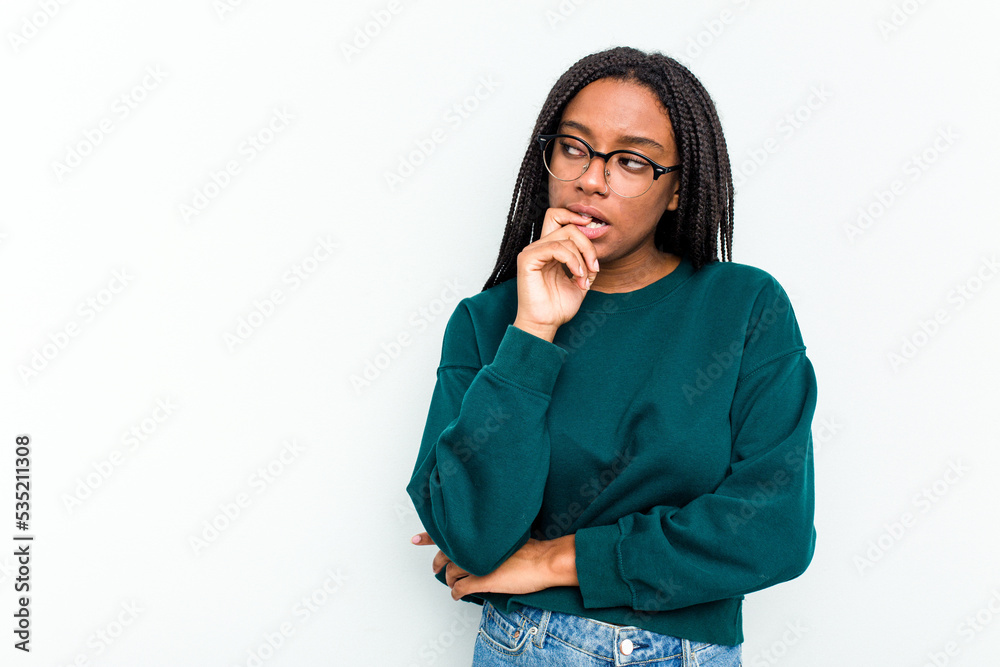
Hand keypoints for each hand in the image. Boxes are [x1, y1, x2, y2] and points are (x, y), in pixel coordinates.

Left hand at [411, 531, 574, 600]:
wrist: (544, 561)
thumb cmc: (533, 549)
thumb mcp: (508, 536)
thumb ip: (491, 540)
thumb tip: (481, 545)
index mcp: (481, 534)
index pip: (449, 532)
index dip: (429, 535)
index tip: (415, 539)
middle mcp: (475, 547)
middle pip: (445, 554)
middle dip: (438, 562)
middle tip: (435, 568)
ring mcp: (477, 564)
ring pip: (452, 572)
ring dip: (450, 580)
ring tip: (452, 583)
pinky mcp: (483, 580)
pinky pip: (461, 589)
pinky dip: (456, 592)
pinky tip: (457, 594)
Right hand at [513, 208, 599, 339]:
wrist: (545, 324)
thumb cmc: (558, 307)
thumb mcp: (581, 282)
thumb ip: (587, 264)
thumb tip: (595, 253)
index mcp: (549, 250)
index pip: (559, 218)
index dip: (575, 216)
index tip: (592, 226)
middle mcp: (539, 247)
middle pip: (567, 225)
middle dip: (587, 243)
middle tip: (594, 267)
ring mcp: (532, 252)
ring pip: (565, 237)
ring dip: (582, 258)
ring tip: (584, 278)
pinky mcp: (527, 259)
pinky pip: (556, 248)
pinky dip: (572, 260)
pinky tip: (577, 275)